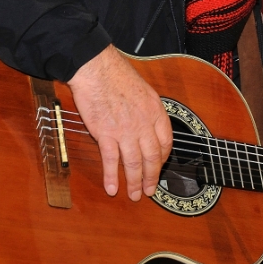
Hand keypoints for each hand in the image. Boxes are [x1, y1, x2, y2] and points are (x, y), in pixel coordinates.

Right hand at [67, 45, 172, 200]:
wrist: (96, 68)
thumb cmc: (116, 73)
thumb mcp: (143, 88)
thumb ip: (147, 109)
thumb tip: (146, 122)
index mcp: (155, 111)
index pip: (166, 142)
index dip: (163, 158)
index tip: (158, 166)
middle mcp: (144, 123)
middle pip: (152, 157)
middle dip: (152, 177)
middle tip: (150, 191)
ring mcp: (125, 130)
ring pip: (134, 163)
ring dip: (135, 182)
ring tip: (134, 195)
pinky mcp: (106, 134)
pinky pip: (111, 160)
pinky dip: (112, 177)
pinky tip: (112, 188)